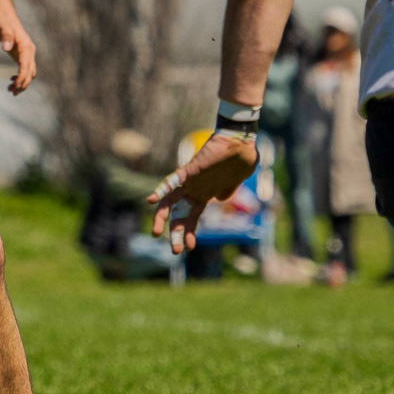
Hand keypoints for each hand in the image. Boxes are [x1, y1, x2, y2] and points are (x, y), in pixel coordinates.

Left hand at [0, 10, 36, 93]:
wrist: (4, 15)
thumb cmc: (2, 21)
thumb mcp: (2, 28)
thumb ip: (5, 37)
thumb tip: (6, 48)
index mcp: (26, 46)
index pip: (26, 66)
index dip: (22, 77)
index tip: (15, 86)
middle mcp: (29, 51)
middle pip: (30, 72)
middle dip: (23, 84)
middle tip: (12, 92)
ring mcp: (27, 53)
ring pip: (29, 72)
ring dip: (22, 83)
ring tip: (10, 90)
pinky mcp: (22, 55)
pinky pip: (24, 69)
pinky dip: (20, 77)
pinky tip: (11, 80)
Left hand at [148, 131, 257, 253]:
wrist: (241, 141)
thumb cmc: (240, 159)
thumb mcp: (235, 181)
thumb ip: (226, 191)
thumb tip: (220, 201)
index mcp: (205, 194)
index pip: (192, 216)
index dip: (189, 232)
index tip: (188, 248)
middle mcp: (195, 189)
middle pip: (180, 214)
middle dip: (176, 233)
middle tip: (174, 252)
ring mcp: (191, 181)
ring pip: (170, 201)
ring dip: (162, 217)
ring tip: (155, 233)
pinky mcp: (190, 170)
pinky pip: (172, 180)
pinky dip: (162, 189)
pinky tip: (151, 200)